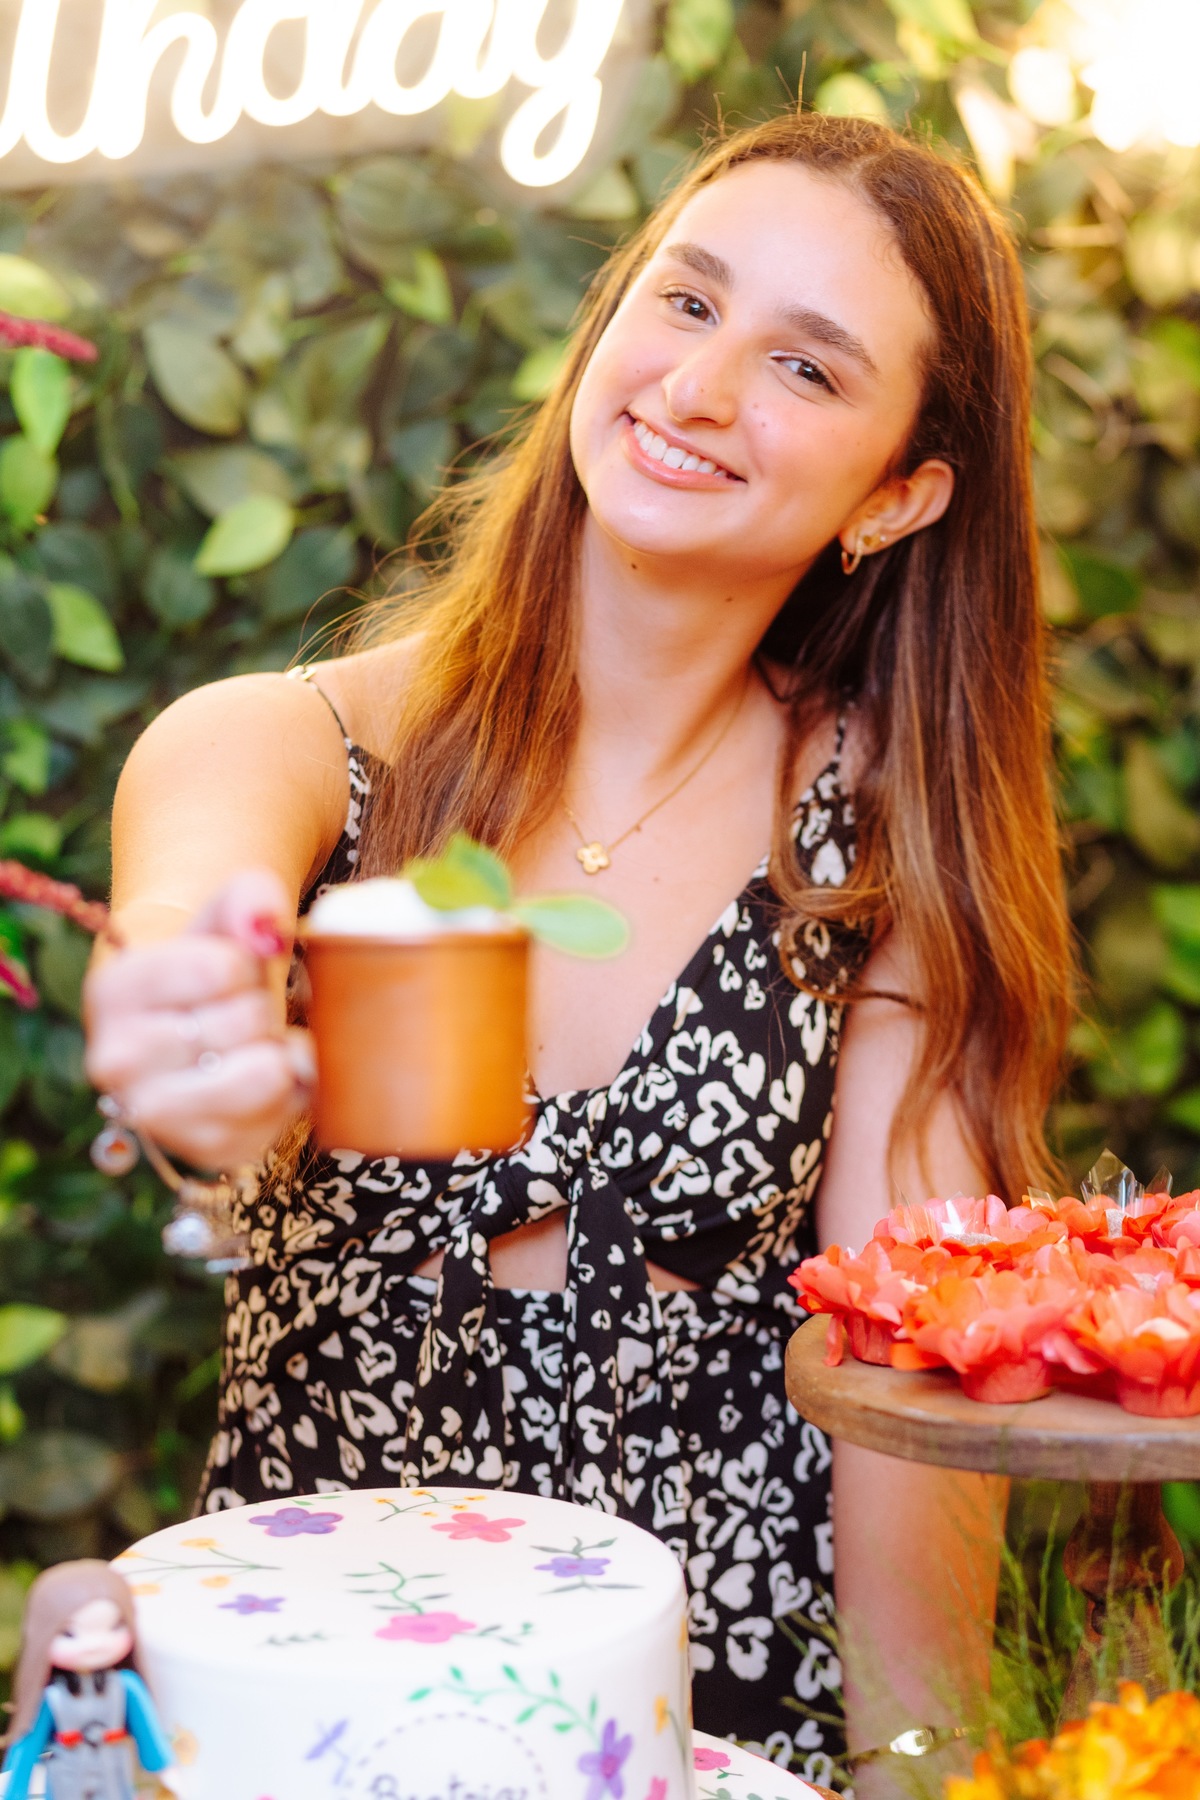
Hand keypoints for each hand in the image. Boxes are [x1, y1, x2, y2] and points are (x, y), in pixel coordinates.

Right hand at [84, 870, 313, 1170]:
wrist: (200, 1029)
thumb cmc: (212, 968)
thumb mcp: (225, 917)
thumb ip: (250, 898)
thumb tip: (267, 929)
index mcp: (113, 992)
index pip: (222, 968)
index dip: (245, 964)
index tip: (226, 973)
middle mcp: (117, 1062)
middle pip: (246, 1020)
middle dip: (260, 1008)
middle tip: (238, 1014)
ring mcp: (156, 1115)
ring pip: (264, 1073)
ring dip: (277, 1050)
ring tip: (250, 1045)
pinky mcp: (207, 1149)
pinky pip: (284, 1110)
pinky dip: (293, 1088)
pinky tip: (262, 1078)